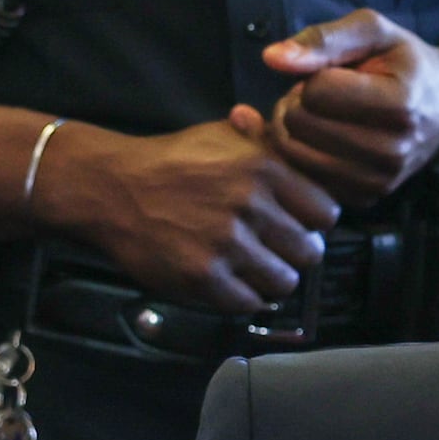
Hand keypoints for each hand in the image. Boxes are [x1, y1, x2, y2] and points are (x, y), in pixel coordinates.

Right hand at [44, 120, 342, 312]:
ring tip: (257, 269)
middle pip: (310, 252)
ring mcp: (226, 243)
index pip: (327, 212)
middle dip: (296, 254)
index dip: (315, 222)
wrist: (111, 188)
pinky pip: (249, 303)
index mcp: (263, 167)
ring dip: (273, 280)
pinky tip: (234, 283)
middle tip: (277, 251)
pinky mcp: (202, 276)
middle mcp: (249, 204)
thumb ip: (267, 141)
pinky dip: (246, 298)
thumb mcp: (222, 136)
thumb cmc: (170, 162)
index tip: (299, 224)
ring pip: (284, 282)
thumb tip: (301, 140)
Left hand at [258, 10, 438, 203]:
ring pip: (296, 154)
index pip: (315, 92)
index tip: (334, 73)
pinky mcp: (365, 199)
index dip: (314, 75)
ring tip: (323, 115)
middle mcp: (391, 152)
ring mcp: (379, 182)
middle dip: (300, 102)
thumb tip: (272, 58)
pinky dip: (306, 156)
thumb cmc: (405, 62)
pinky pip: (306, 177)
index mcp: (399, 106)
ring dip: (298, 130)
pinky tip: (325, 140)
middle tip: (323, 95)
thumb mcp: (373, 32)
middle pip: (300, 125)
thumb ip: (323, 39)